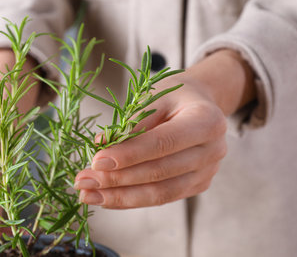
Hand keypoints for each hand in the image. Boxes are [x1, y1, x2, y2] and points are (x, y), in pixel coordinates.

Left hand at [74, 49, 255, 208]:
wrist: (200, 105)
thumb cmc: (175, 96)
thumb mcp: (154, 96)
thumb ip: (131, 121)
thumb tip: (100, 145)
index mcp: (207, 121)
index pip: (163, 143)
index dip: (128, 155)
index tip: (96, 162)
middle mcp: (213, 150)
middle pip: (160, 173)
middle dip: (117, 180)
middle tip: (83, 181)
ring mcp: (207, 172)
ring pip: (160, 194)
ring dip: (120, 197)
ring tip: (88, 195)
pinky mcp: (197, 185)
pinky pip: (161, 198)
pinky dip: (131, 200)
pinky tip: (105, 198)